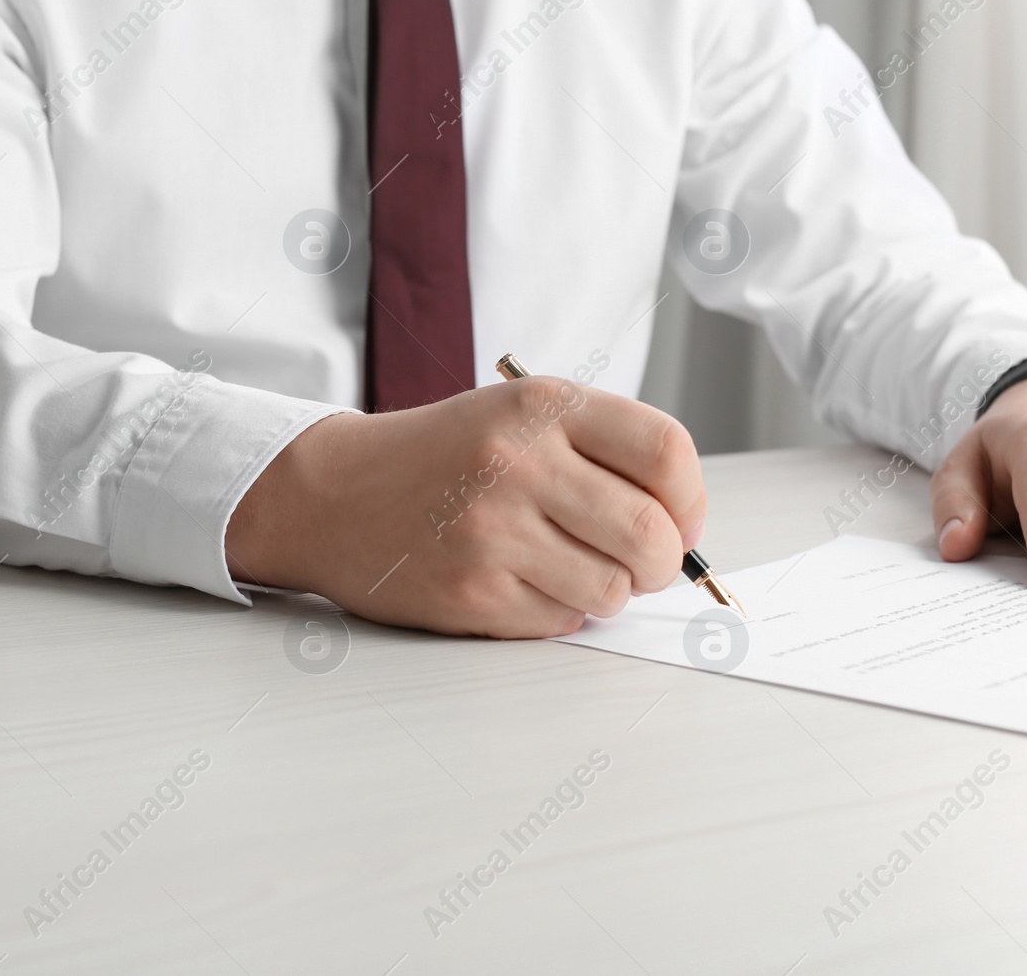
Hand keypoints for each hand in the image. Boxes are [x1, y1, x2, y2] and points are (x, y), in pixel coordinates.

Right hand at [225, 377, 706, 636]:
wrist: (334, 492)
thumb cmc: (443, 456)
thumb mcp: (521, 414)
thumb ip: (603, 451)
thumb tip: (686, 526)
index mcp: (542, 405)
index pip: (666, 451)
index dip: (691, 499)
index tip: (681, 520)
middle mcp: (518, 461)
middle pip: (651, 533)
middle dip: (663, 562)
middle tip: (643, 562)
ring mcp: (492, 530)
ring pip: (613, 589)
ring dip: (609, 591)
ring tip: (571, 567)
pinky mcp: (471, 591)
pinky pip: (562, 621)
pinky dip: (561, 612)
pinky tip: (524, 582)